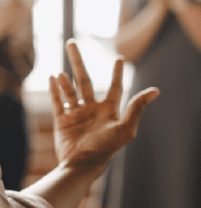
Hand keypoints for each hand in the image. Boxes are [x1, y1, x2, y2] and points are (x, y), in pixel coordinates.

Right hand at [49, 40, 158, 171]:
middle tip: (71, 43)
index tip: (118, 58)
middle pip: (83, 80)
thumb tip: (155, 90)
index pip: (113, 87)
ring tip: (62, 71)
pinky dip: (53, 90)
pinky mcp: (62, 120)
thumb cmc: (106, 148)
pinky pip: (57, 102)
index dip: (116, 73)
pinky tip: (52, 78)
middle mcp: (91, 109)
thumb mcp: (125, 128)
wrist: (81, 164)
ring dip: (65, 79)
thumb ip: (137, 108)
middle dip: (78, 61)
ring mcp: (76, 114)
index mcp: (108, 110)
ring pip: (69, 90)